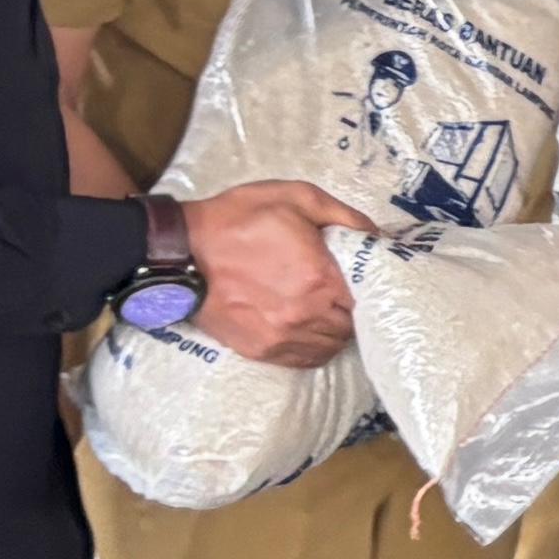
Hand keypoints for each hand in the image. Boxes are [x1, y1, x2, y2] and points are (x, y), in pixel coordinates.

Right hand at [183, 180, 368, 365]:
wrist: (179, 250)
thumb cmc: (239, 219)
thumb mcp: (297, 198)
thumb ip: (346, 217)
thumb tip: (379, 236)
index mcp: (319, 279)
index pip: (366, 298)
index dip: (368, 289)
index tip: (361, 279)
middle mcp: (304, 315)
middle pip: (350, 326)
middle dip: (351, 309)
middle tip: (341, 293)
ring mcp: (280, 337)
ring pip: (329, 346)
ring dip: (334, 330)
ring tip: (324, 310)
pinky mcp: (258, 350)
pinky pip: (303, 360)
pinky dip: (313, 347)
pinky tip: (307, 328)